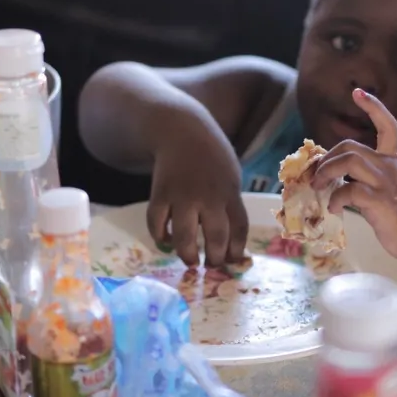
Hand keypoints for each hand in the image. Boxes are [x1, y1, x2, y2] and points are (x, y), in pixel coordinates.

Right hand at [148, 116, 248, 267]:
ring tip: (189, 260)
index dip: (237, 249)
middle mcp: (208, 196)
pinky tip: (165, 240)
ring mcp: (182, 196)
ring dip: (187, 254)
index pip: (239, 228)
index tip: (233, 261)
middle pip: (216, 237)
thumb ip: (230, 204)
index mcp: (230, 192)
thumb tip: (231, 242)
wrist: (182, 131)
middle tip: (211, 265)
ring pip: (184, 236)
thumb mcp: (230, 176)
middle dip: (215, 258)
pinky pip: (157, 223)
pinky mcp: (160, 194)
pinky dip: (159, 236)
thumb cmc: (211, 157)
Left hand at [312, 89, 396, 262]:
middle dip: (327, 158)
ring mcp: (386, 183)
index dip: (373, 106)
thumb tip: (329, 174)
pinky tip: (333, 209)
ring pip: (350, 160)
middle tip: (315, 176)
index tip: (357, 92)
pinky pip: (350, 191)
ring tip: (318, 188)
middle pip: (352, 146)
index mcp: (393, 160)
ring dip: (326, 172)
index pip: (388, 125)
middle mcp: (390, 166)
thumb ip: (362, 177)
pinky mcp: (381, 201)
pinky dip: (335, 199)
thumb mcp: (383, 188)